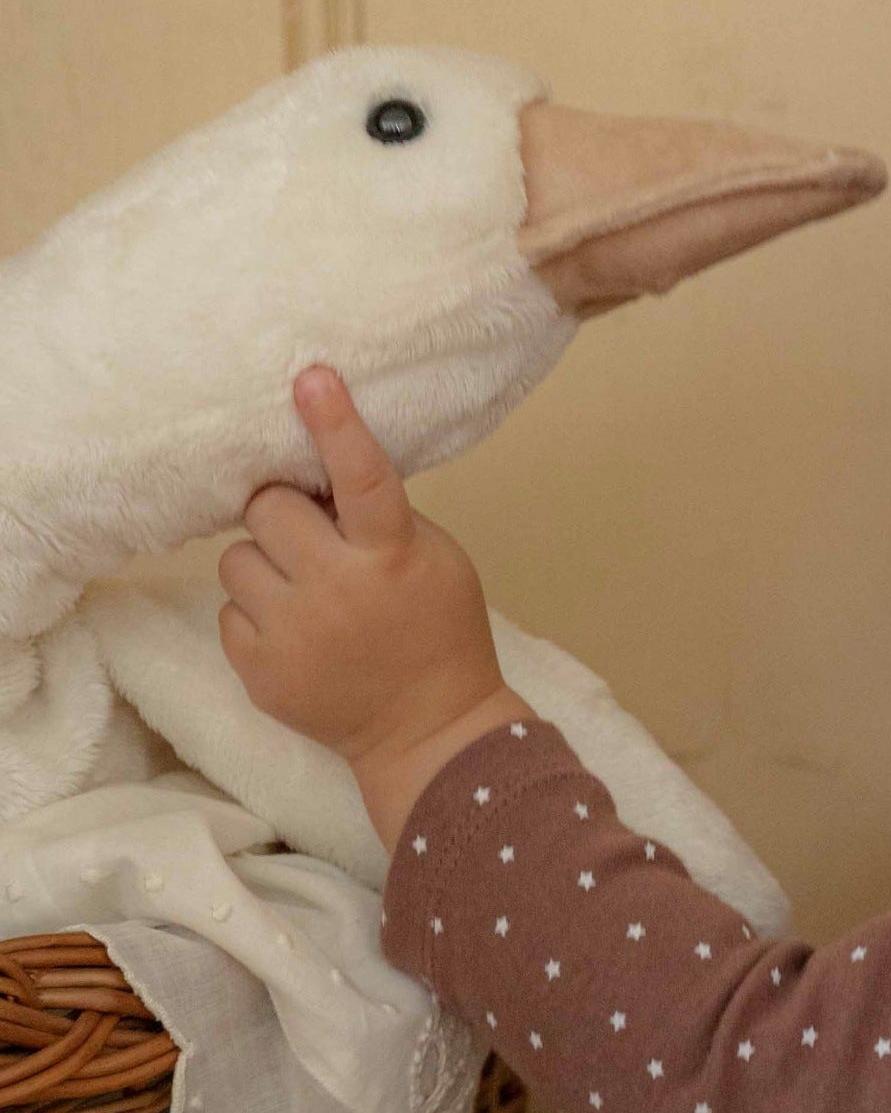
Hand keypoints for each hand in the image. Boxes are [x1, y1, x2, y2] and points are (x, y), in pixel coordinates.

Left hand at [219, 367, 533, 847]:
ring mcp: (293, 634)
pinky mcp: (259, 669)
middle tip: (312, 543)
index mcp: (391, 557)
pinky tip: (298, 637)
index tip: (311, 379)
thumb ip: (382, 518)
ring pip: (236, 559)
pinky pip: (230, 612)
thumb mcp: (435, 563)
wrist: (428, 733)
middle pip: (268, 508)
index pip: (361, 477)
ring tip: (305, 597)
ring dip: (266, 568)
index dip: (336, 425)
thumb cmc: (438, 635)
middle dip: (285, 517)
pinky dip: (258, 618)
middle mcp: (338, 591)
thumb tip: (318, 473)